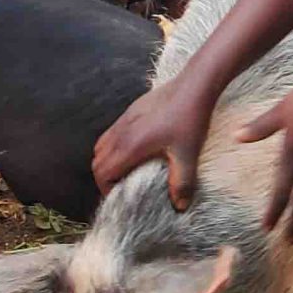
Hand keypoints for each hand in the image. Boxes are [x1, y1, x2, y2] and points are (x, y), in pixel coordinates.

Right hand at [95, 74, 217, 208]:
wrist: (194, 85)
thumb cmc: (190, 119)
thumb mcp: (188, 155)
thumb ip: (182, 183)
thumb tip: (179, 207)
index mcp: (129, 145)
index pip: (102, 172)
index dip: (107, 189)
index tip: (121, 197)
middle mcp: (121, 132)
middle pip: (98, 161)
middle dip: (105, 178)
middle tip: (123, 188)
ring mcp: (124, 119)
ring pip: (102, 145)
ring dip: (108, 161)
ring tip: (127, 172)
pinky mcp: (132, 110)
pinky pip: (112, 133)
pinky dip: (115, 147)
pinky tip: (136, 151)